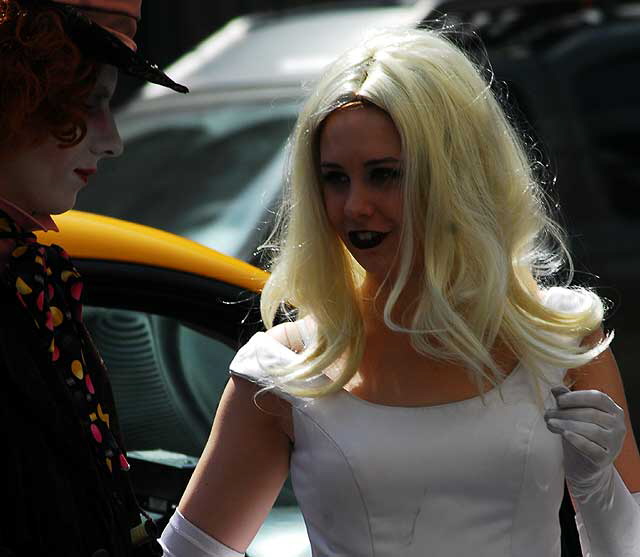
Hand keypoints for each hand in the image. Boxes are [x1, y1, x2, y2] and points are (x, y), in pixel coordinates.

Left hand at [544, 385, 625, 499]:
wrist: (583, 463)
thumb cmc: (579, 432)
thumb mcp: (572, 414)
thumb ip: (566, 400)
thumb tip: (555, 387)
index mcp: (613, 410)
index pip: (598, 398)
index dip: (577, 397)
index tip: (559, 400)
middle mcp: (618, 426)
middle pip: (592, 414)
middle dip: (566, 412)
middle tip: (548, 414)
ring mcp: (614, 443)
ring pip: (591, 430)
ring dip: (567, 424)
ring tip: (550, 423)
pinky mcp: (605, 459)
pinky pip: (591, 447)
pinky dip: (577, 439)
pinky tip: (564, 434)